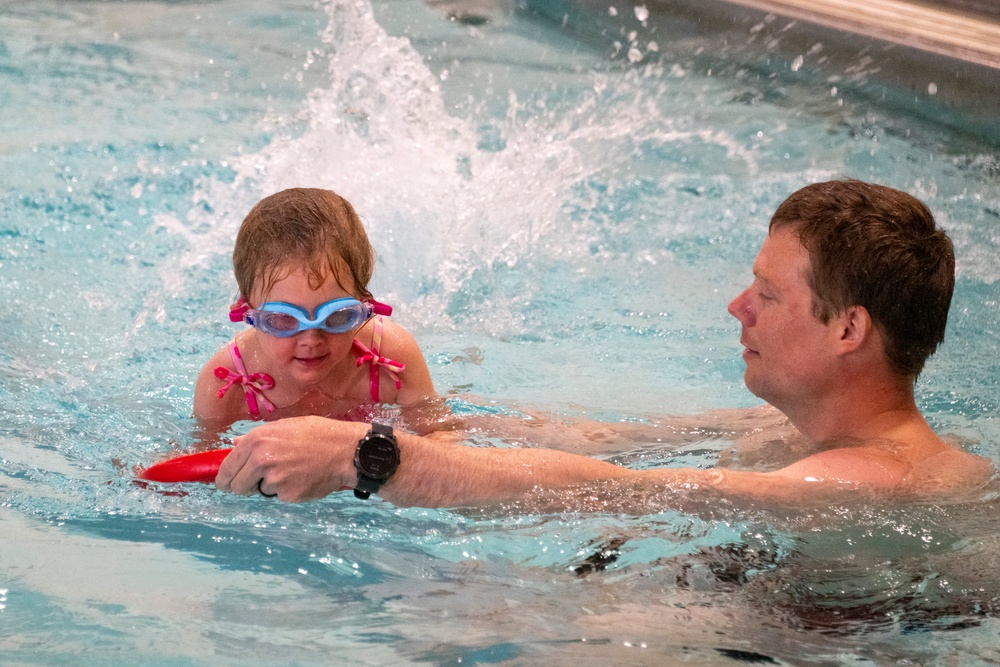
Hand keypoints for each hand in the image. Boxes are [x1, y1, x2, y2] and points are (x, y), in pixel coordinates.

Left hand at [215, 416, 367, 501]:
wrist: (346, 451)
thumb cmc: (318, 434)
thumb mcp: (284, 427)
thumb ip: (256, 437)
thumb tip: (234, 444)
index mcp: (257, 440)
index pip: (227, 468)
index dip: (224, 478)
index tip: (226, 483)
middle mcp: (261, 460)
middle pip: (236, 486)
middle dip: (242, 486)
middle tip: (256, 481)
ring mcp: (274, 480)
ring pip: (260, 490)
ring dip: (270, 485)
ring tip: (292, 471)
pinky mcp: (287, 495)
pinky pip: (279, 496)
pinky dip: (287, 490)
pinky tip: (302, 478)